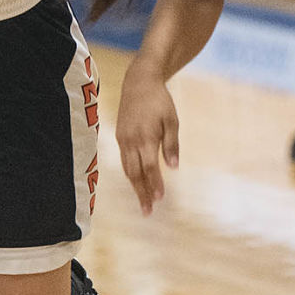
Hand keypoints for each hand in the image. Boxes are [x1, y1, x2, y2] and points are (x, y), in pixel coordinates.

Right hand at [115, 77, 179, 214]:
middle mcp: (131, 141)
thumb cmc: (159, 101)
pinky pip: (124, 161)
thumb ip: (171, 144)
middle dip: (142, 193)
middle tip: (148, 211)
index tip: (159, 198)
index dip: (154, 183)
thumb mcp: (172, 120)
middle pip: (136, 173)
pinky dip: (130, 174)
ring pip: (127, 169)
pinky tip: (136, 183)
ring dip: (135, 187)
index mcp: (146, 136)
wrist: (138, 83)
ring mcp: (123, 139)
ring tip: (143, 203)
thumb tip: (174, 167)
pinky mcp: (120, 137)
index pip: (150, 166)